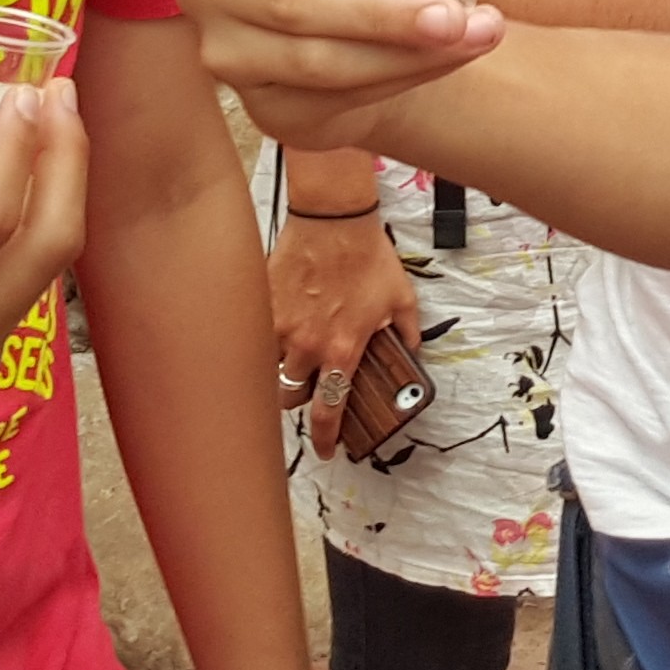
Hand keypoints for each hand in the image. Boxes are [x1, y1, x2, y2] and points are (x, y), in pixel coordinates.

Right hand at [191, 0, 521, 150]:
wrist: (352, 42)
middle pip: (293, 1)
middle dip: (382, 12)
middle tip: (454, 16)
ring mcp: (228, 48)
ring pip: (314, 59)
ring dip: (401, 53)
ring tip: (472, 37)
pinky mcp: (258, 104)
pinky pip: (328, 98)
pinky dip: (395, 81)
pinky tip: (443, 62)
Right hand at [266, 200, 422, 460]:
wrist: (332, 218)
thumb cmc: (367, 255)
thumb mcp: (402, 297)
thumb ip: (408, 333)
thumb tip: (412, 351)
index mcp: (342, 349)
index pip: (328, 410)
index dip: (324, 438)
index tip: (326, 450)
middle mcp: (306, 345)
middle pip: (290, 396)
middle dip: (300, 397)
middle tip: (310, 384)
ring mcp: (278, 326)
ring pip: (270, 370)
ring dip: (281, 369)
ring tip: (293, 354)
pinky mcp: (261, 307)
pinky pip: (257, 338)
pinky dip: (266, 340)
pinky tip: (281, 326)